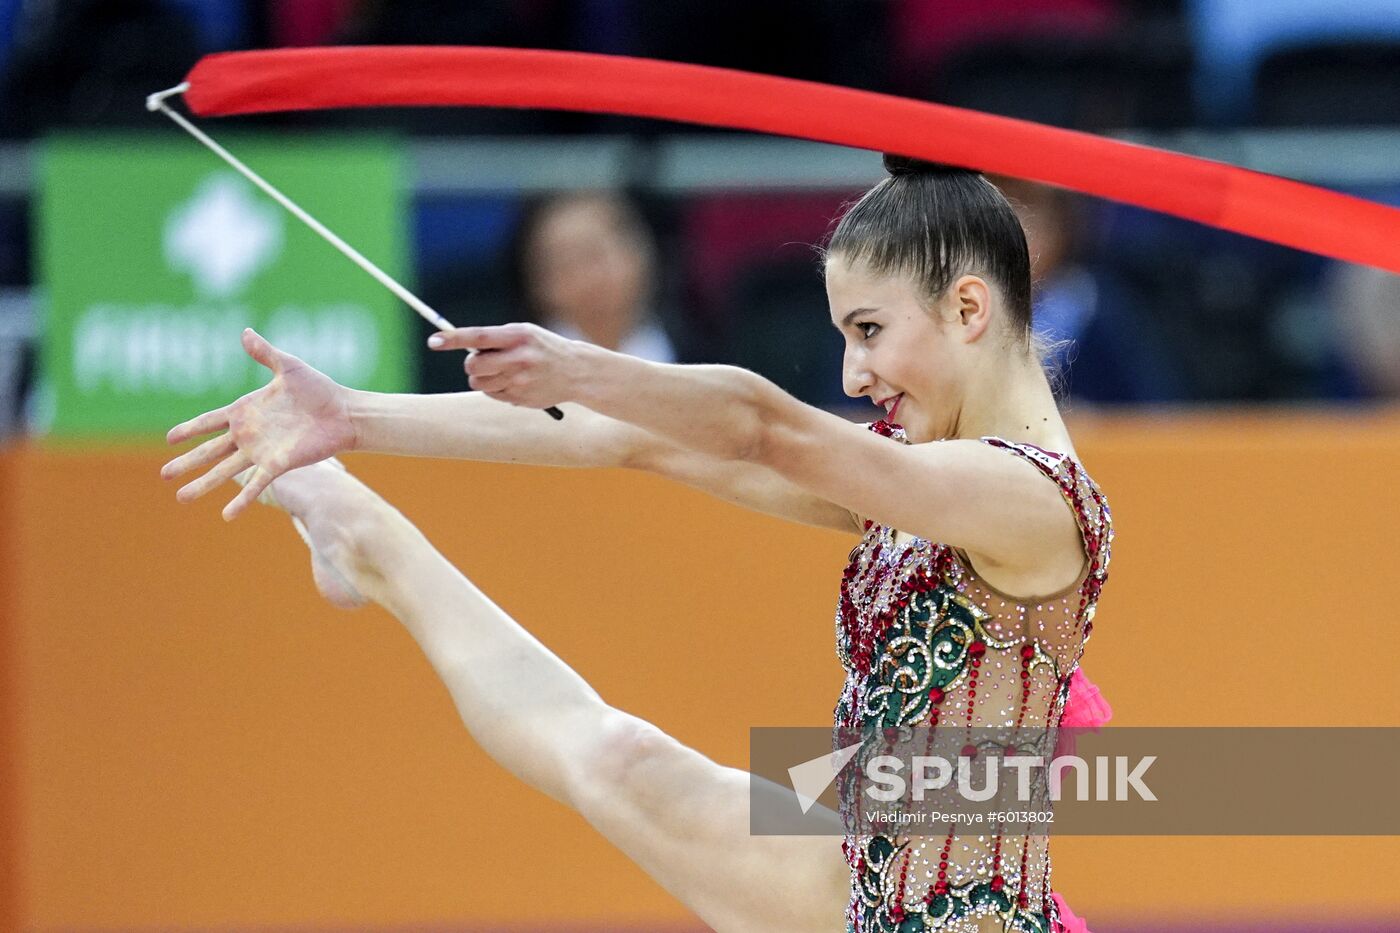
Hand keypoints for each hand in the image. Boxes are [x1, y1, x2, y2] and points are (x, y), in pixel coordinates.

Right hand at [161, 328, 356, 519]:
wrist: (344, 412)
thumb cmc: (319, 389)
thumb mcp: (288, 366)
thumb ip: (265, 353)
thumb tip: (245, 332)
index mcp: (246, 411)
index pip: (210, 421)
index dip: (190, 429)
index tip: (169, 438)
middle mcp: (249, 434)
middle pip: (210, 450)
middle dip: (186, 462)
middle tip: (163, 474)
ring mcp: (262, 451)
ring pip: (225, 471)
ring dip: (203, 484)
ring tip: (181, 498)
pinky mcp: (278, 463)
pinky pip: (256, 484)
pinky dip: (241, 500)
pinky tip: (226, 515)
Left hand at [429, 323, 585, 409]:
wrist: (576, 371)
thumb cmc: (543, 348)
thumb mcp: (525, 334)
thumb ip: (497, 338)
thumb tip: (462, 346)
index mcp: (519, 336)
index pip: (479, 336)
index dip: (453, 339)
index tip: (434, 341)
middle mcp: (519, 358)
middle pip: (473, 365)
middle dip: (471, 364)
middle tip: (481, 361)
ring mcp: (520, 381)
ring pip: (478, 383)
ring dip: (481, 377)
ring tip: (500, 372)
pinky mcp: (520, 398)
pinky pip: (491, 394)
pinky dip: (494, 388)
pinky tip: (512, 383)